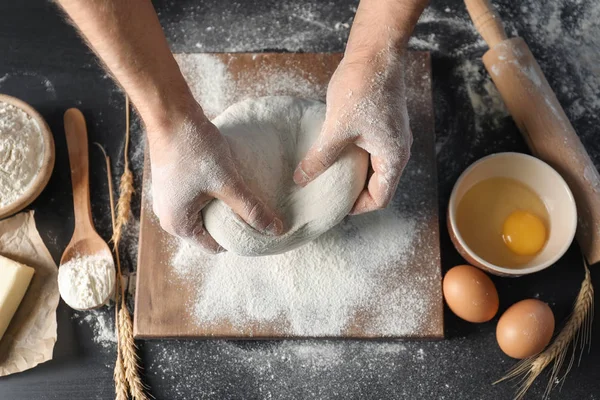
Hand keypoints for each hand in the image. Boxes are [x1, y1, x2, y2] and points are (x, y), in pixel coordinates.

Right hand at [149, 105, 283, 252]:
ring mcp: (168, 199)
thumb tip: (275, 230)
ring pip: (204, 212)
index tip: (257, 227)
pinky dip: (213, 194)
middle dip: (231, 222)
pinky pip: (197, 198)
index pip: (215, 246)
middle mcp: (168, 216)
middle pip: (209, 230)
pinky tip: (228, 182)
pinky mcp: (172, 183)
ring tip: (243, 195)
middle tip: (254, 210)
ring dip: (222, 206)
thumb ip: (251, 208)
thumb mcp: (228, 182)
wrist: (171, 114)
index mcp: (178, 224)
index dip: (239, 238)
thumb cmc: (195, 150)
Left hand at [293, 48, 412, 213]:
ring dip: (354, 175)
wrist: (375, 53)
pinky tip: (334, 153)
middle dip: (354, 193)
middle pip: (378, 186)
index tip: (335, 206)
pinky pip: (371, 151)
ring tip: (328, 176)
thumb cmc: (362, 88)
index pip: (380, 198)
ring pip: (374, 168)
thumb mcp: (336, 128)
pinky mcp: (383, 125)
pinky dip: (355, 159)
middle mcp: (398, 150)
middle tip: (328, 195)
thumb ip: (320, 158)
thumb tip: (301, 179)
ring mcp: (392, 137)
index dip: (357, 208)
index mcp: (393, 157)